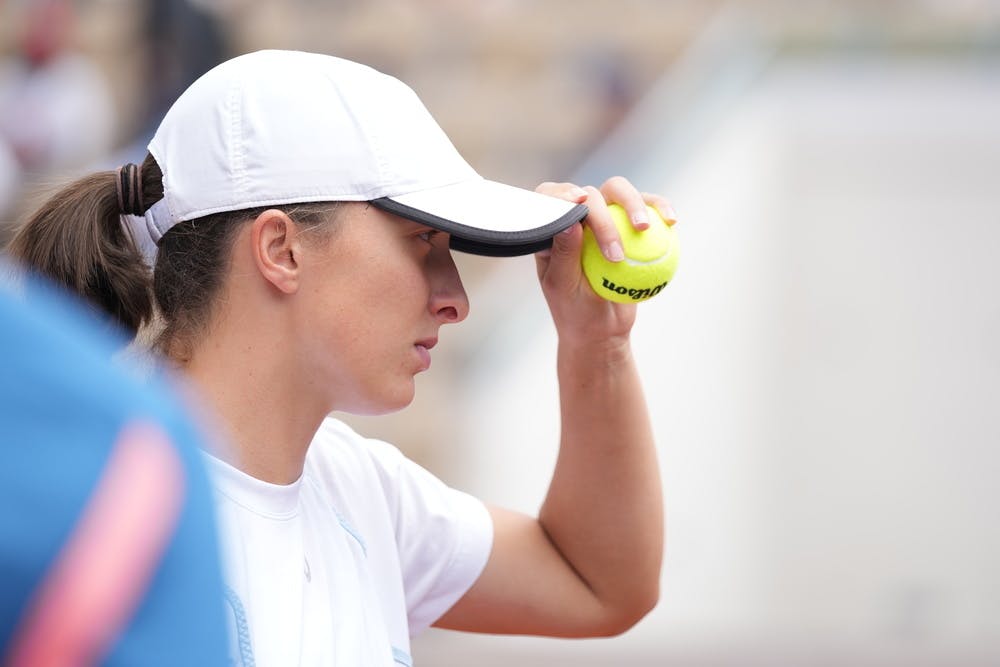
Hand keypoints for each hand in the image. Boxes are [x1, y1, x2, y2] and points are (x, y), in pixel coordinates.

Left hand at [534, 177, 675, 346]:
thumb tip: (570, 222)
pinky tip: (672, 221)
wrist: (602, 326)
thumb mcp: (564, 287)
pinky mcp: (631, 223)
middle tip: (616, 254)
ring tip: (644, 229)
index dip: (562, 193)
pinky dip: (662, 209)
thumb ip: (564, 254)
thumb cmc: (575, 308)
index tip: (577, 203)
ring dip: (634, 203)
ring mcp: (606, 216)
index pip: (552, 198)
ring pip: (620, 192)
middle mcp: (578, 216)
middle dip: (603, 217)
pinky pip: (649, 209)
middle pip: (591, 195)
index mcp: (554, 227)